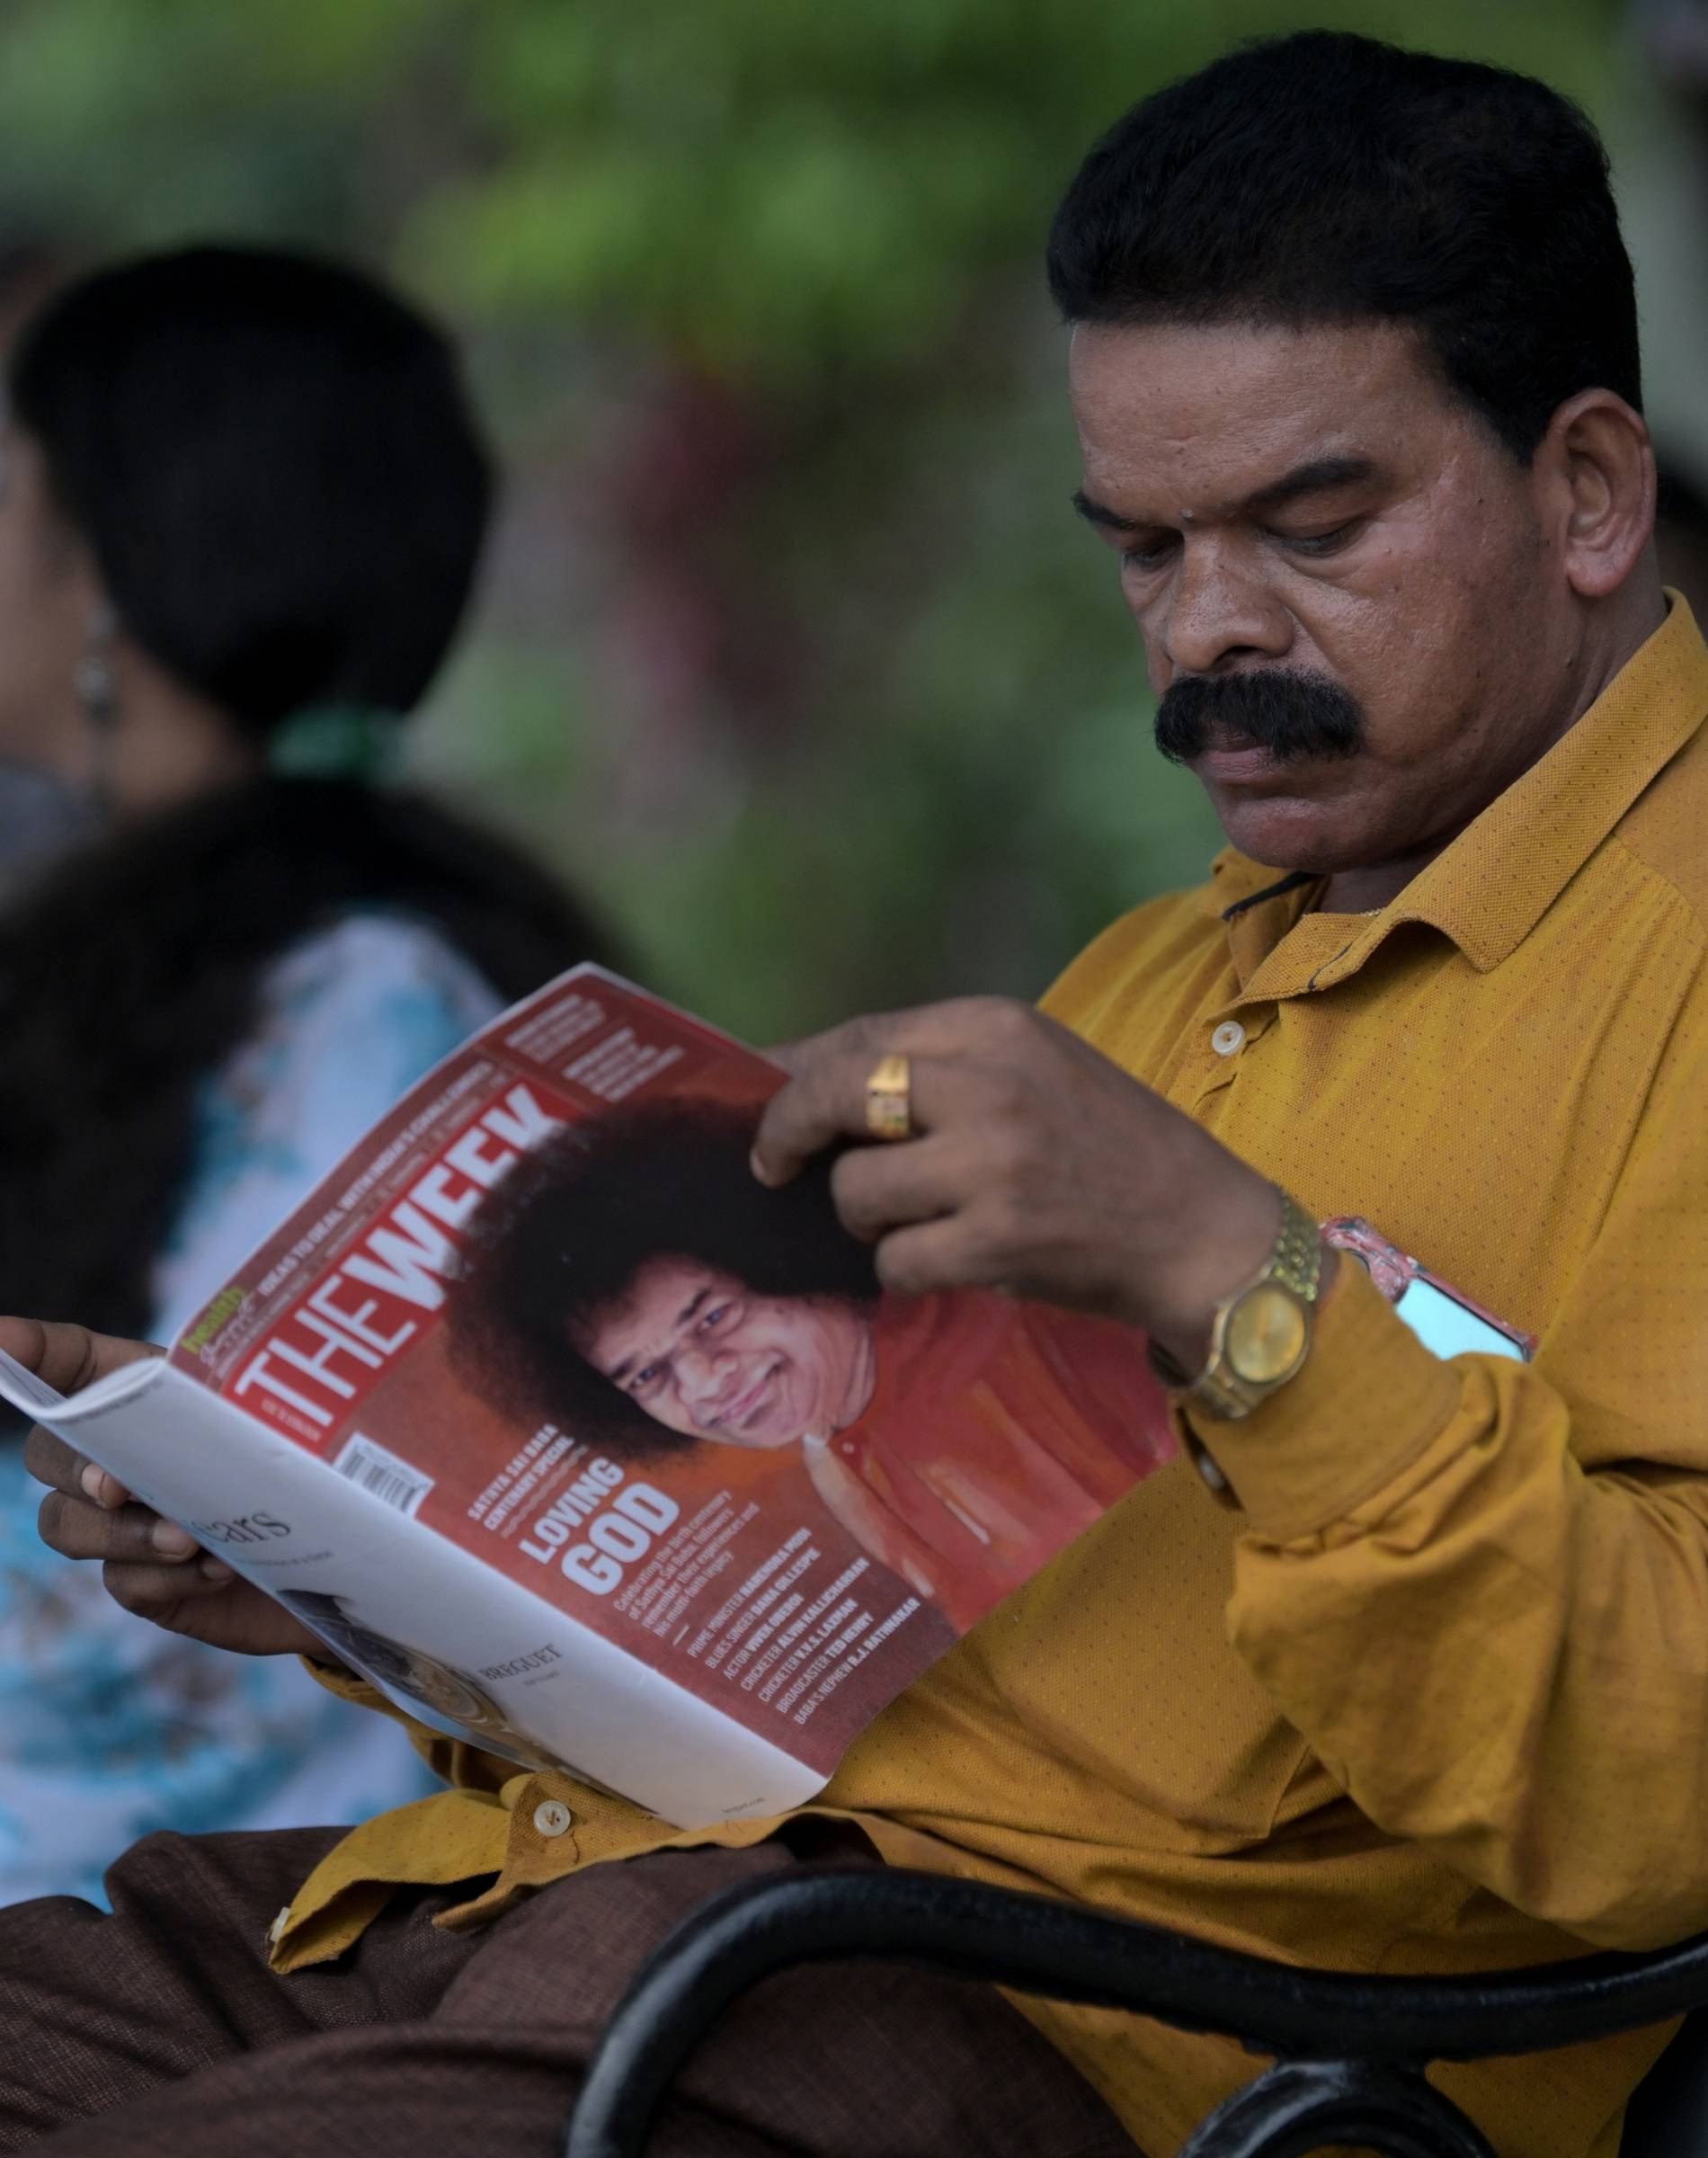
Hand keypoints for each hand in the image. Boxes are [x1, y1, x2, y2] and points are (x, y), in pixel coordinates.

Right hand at [8, 1318, 323, 1658]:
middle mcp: (118, 1455)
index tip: (0, 1340)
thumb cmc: (315, 1463)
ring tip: (190, 1539)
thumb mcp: (292, 1412)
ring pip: (68, 1525)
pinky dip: (169, 1580)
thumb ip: (257, 1397)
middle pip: (49, 1452)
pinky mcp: (145, 1583)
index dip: (32, 1349)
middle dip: (74, 1467)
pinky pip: (125, 1584)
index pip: (72, 1362)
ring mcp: (121, 1524)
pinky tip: (221, 1569)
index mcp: (147, 1393)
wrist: (348, 1553)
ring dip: (123, 1533)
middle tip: (118, 1485)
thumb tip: (252, 1397)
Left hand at [753, 998, 1321, 1369]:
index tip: (761, 1099)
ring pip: (856, 1188)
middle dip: (787, 1133)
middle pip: (834, 1094)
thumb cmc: (1111, 1148)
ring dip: (865, 1217)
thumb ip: (936, 1068)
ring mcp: (993, 1161)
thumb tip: (798, 1072)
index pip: (857, 1037)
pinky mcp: (998, 1238)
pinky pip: (895, 1260)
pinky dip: (905, 1270)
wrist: (1203, 1230)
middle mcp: (991, 1081)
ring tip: (911, 1222)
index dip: (791, 1073)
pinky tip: (947, 1262)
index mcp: (997, 1026)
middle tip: (776, 1167)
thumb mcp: (1034, 1071)